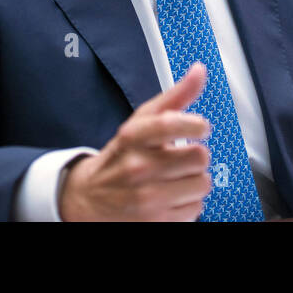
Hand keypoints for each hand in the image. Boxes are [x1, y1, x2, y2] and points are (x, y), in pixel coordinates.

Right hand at [59, 63, 212, 220]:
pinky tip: (171, 197)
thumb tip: (200, 70)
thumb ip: (175, 96)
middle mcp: (137, 167)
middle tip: (181, 157)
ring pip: (202, 183)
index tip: (201, 127)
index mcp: (133, 137)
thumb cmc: (122, 155)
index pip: (169, 124)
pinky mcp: (156, 222)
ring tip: (176, 179)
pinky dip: (189, 203)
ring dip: (195, 181)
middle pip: (198, 156)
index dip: (194, 124)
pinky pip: (197, 209)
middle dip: (195, 156)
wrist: (89, 198)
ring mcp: (146, 198)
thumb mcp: (141, 122)